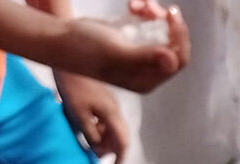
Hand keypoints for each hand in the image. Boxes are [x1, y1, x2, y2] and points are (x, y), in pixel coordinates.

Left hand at [55, 72, 129, 163]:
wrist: (69, 59)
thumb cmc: (72, 86)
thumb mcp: (78, 114)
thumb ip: (89, 132)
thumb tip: (96, 146)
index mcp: (111, 114)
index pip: (122, 141)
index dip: (121, 156)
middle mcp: (114, 110)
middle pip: (120, 135)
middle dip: (110, 148)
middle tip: (95, 155)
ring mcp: (110, 103)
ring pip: (112, 127)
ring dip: (104, 139)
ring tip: (89, 143)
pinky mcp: (102, 98)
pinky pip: (106, 119)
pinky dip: (100, 128)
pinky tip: (87, 128)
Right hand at [59, 0, 189, 93]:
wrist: (59, 38)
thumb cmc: (84, 48)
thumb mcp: (116, 52)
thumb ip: (144, 57)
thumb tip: (172, 60)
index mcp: (146, 80)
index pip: (177, 60)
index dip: (179, 37)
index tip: (171, 15)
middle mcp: (146, 71)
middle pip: (172, 44)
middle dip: (165, 22)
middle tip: (150, 6)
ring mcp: (139, 56)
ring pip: (162, 32)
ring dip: (153, 14)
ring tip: (137, 4)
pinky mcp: (131, 41)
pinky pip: (149, 25)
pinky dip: (144, 12)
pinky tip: (132, 5)